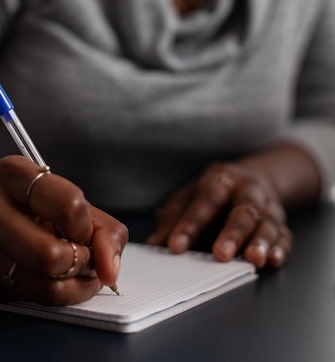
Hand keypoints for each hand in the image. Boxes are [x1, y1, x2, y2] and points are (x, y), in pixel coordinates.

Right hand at [0, 156, 127, 304]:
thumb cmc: (31, 207)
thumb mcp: (68, 200)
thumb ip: (104, 230)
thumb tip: (110, 271)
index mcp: (13, 173)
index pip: (69, 205)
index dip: (85, 227)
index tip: (83, 229)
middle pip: (52, 254)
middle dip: (82, 262)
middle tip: (85, 257)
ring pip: (43, 284)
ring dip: (74, 285)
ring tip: (77, 271)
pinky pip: (30, 298)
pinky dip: (57, 296)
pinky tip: (57, 282)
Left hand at [146, 162, 291, 268]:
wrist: (250, 180)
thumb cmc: (212, 193)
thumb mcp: (189, 196)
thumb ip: (172, 218)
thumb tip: (154, 243)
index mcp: (220, 179)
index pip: (205, 199)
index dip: (190, 224)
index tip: (175, 246)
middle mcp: (247, 190)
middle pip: (243, 209)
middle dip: (232, 233)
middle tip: (220, 255)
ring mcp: (268, 206)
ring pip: (268, 223)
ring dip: (261, 242)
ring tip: (253, 260)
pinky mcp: (282, 223)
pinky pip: (284, 235)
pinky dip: (281, 249)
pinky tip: (273, 260)